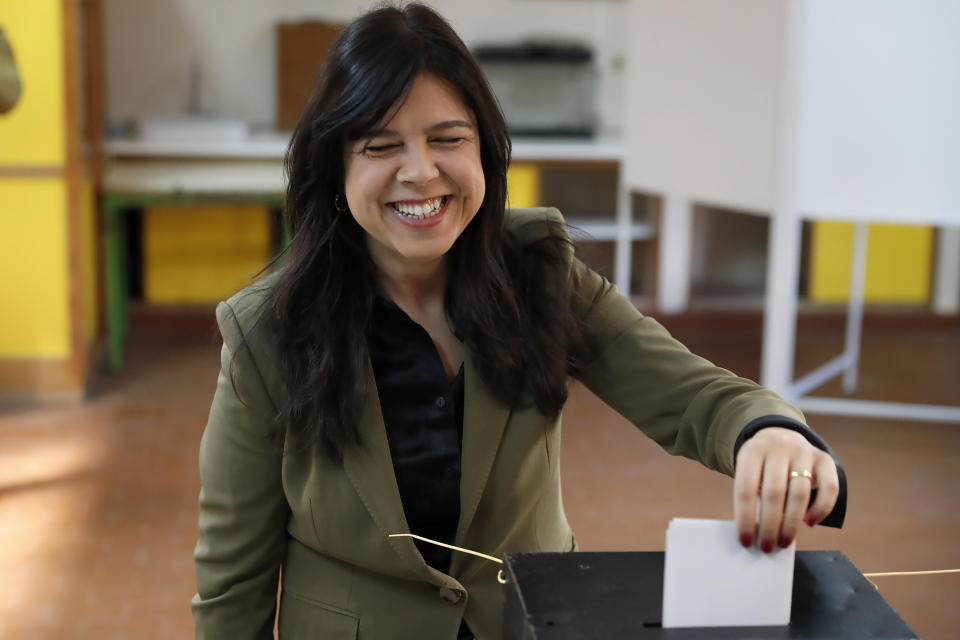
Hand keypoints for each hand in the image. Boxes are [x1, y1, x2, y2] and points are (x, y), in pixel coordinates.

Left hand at [733, 427, 839, 552]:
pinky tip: (809, 523)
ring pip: (799, 493)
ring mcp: (803, 451)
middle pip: (774, 493)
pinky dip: (821, 509)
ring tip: (784, 541)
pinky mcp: (824, 458)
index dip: (745, 518)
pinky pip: (829, 487)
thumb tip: (754, 535)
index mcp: (752, 451)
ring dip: (791, 523)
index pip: (745, 489)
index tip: (745, 541)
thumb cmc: (761, 467)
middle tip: (767, 547)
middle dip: (770, 525)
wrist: (781, 437)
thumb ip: (752, 497)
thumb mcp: (749, 472)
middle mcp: (778, 447)